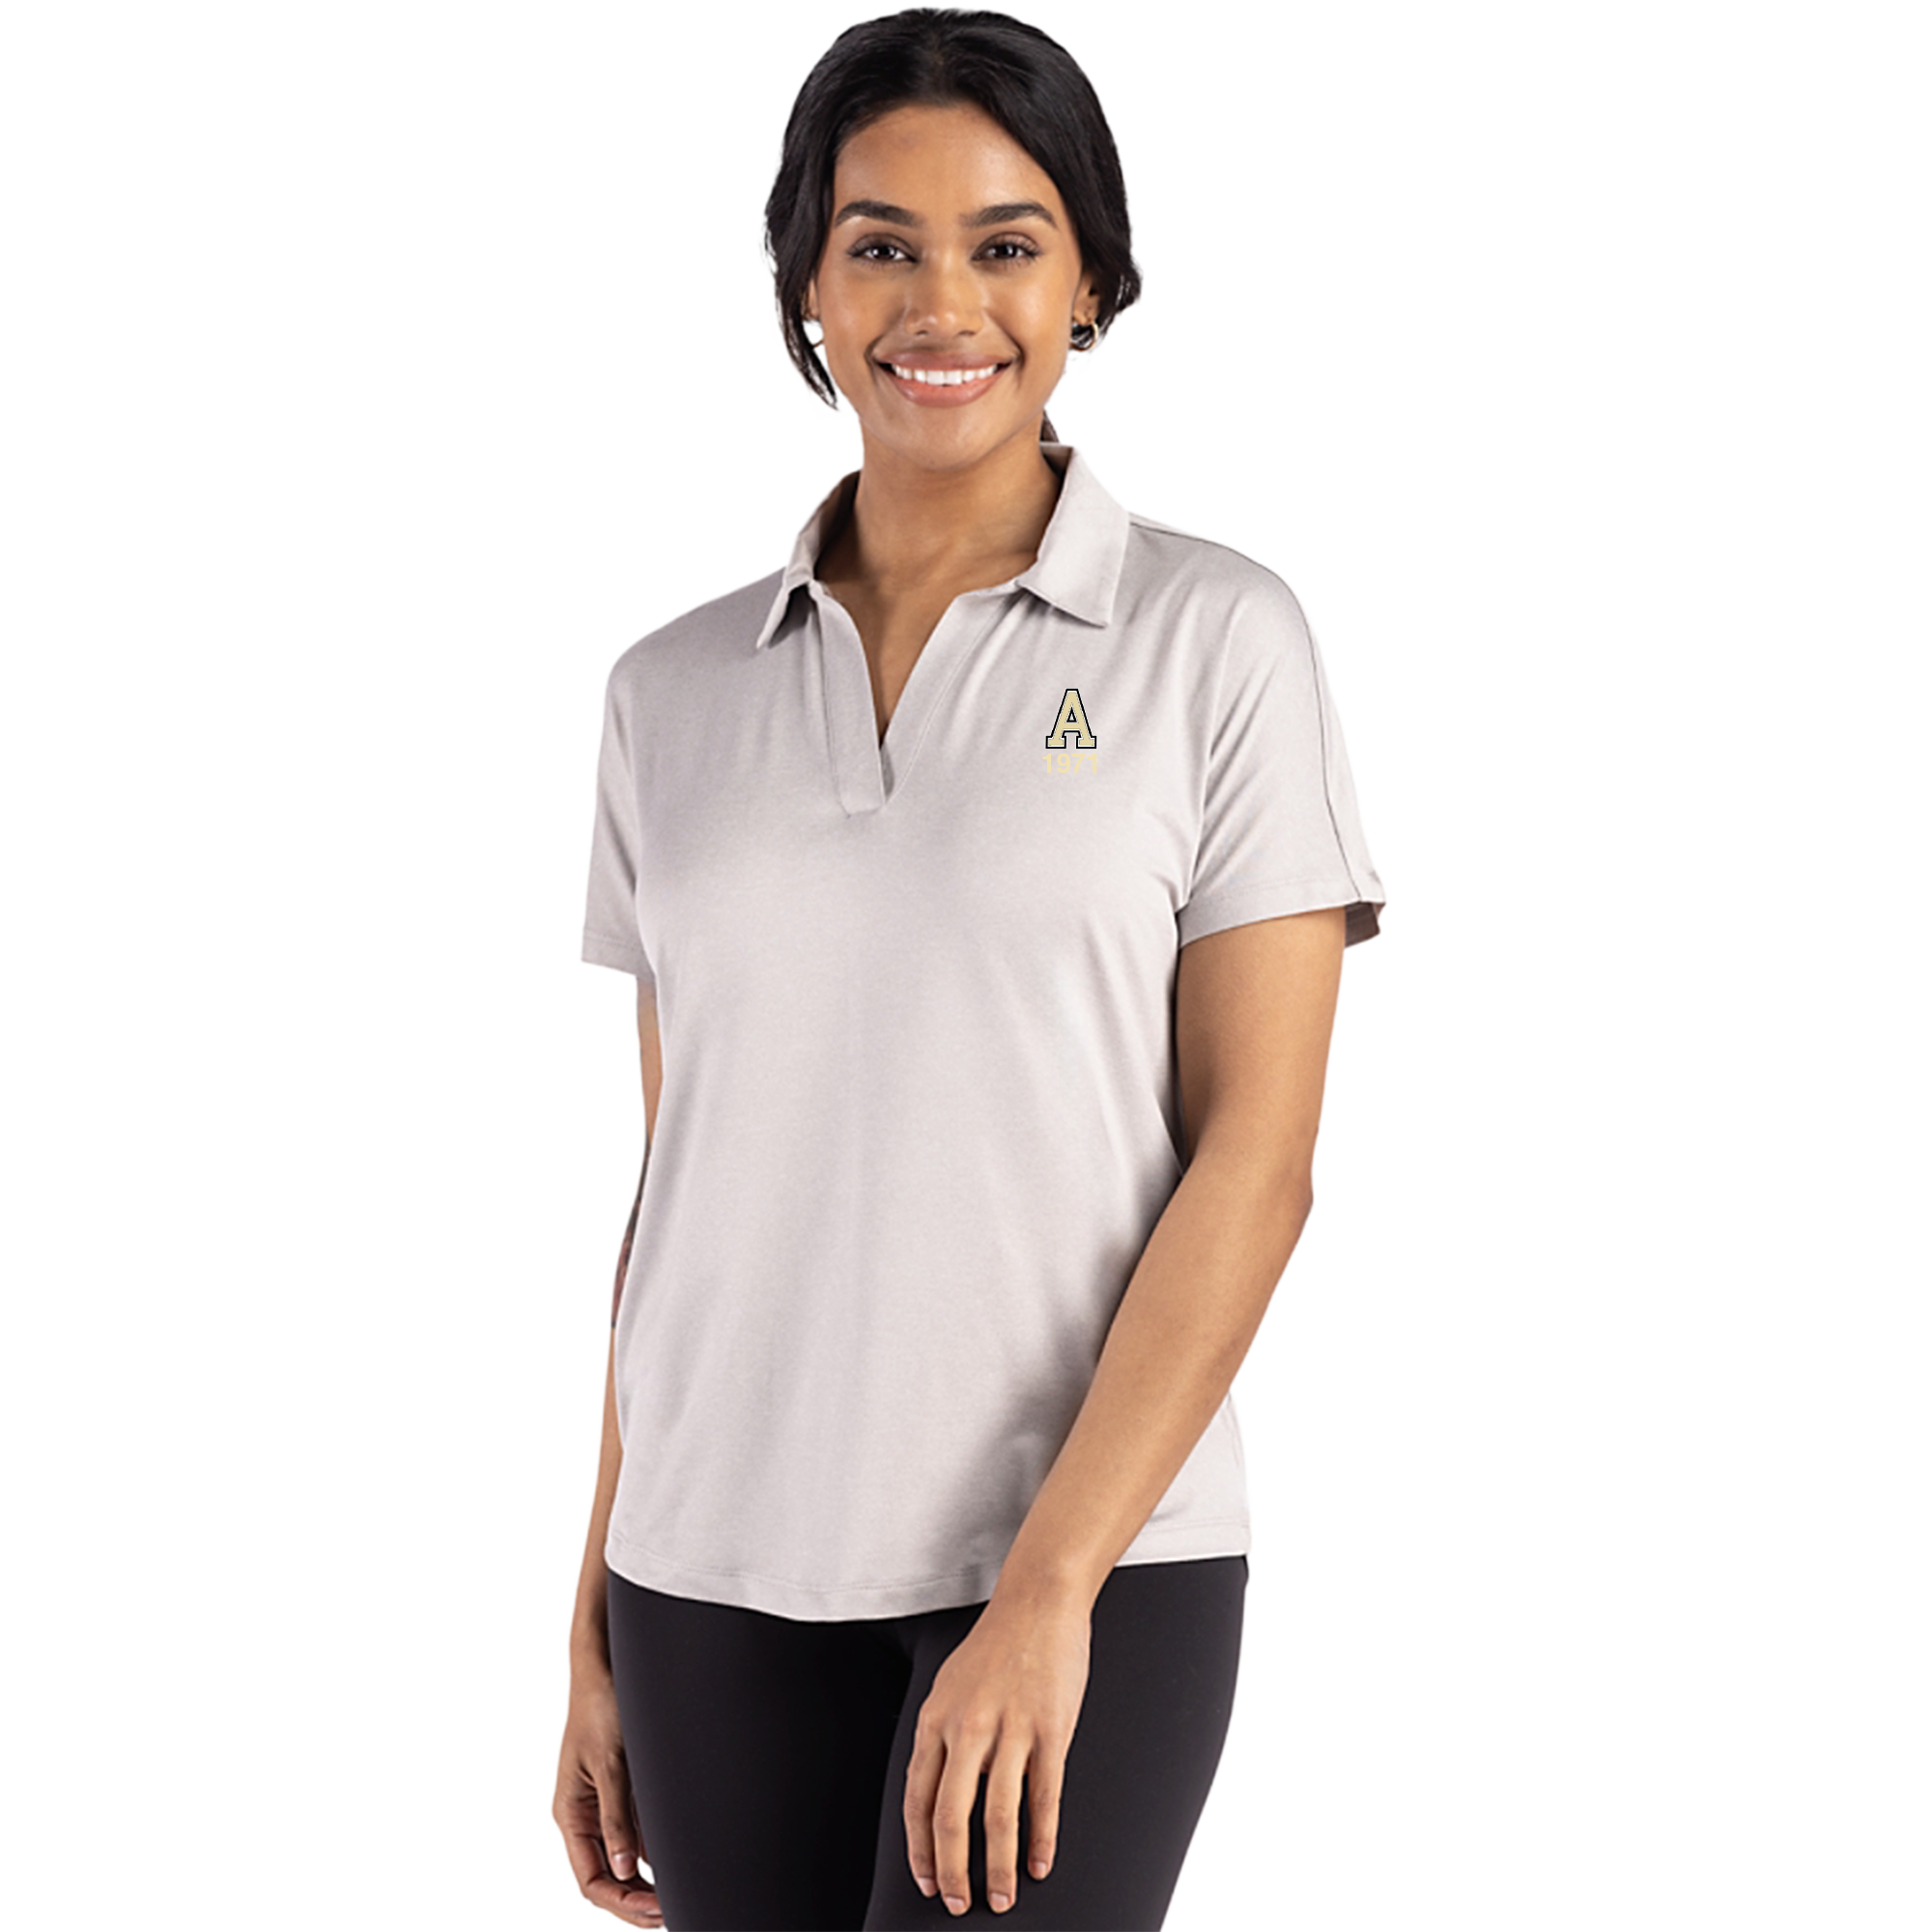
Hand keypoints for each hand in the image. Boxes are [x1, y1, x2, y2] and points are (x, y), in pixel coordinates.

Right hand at [553, 1664, 667, 1926]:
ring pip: (625, 1860)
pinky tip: (679, 1861)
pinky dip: (656, 1852)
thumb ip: (617, 1816)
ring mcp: (606, 1805)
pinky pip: (638, 1833)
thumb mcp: (610, 1763)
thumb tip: (624, 1867)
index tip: (656, 1911)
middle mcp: (586, 1816)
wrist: (607, 1664)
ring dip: (648, 1881)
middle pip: (608, 1878)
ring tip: (680, 1896)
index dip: (621, 1903)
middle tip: (673, 1913)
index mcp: (571, 1814)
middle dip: (637, 1901)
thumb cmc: (600, 1706)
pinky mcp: (625, 1790)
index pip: (592, 1880)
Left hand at [903, 1590, 1091, 1915]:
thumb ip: (941, 1737)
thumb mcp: (949, 1686)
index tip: (927, 1882)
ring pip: (999, 1817)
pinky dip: (1042, 1840)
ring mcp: (1011, 1729)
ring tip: (1001, 1899)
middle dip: (953, 1871)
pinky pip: (1045, 1797)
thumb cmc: (994, 1646)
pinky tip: (1040, 1864)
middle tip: (959, 1904)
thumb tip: (934, 1795)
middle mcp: (967, 1728)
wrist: (1037, 1599)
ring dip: (998, 1868)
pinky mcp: (1052, 1730)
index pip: (917, 1800)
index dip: (920, 1849)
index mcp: (935, 1719)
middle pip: (951, 1817)